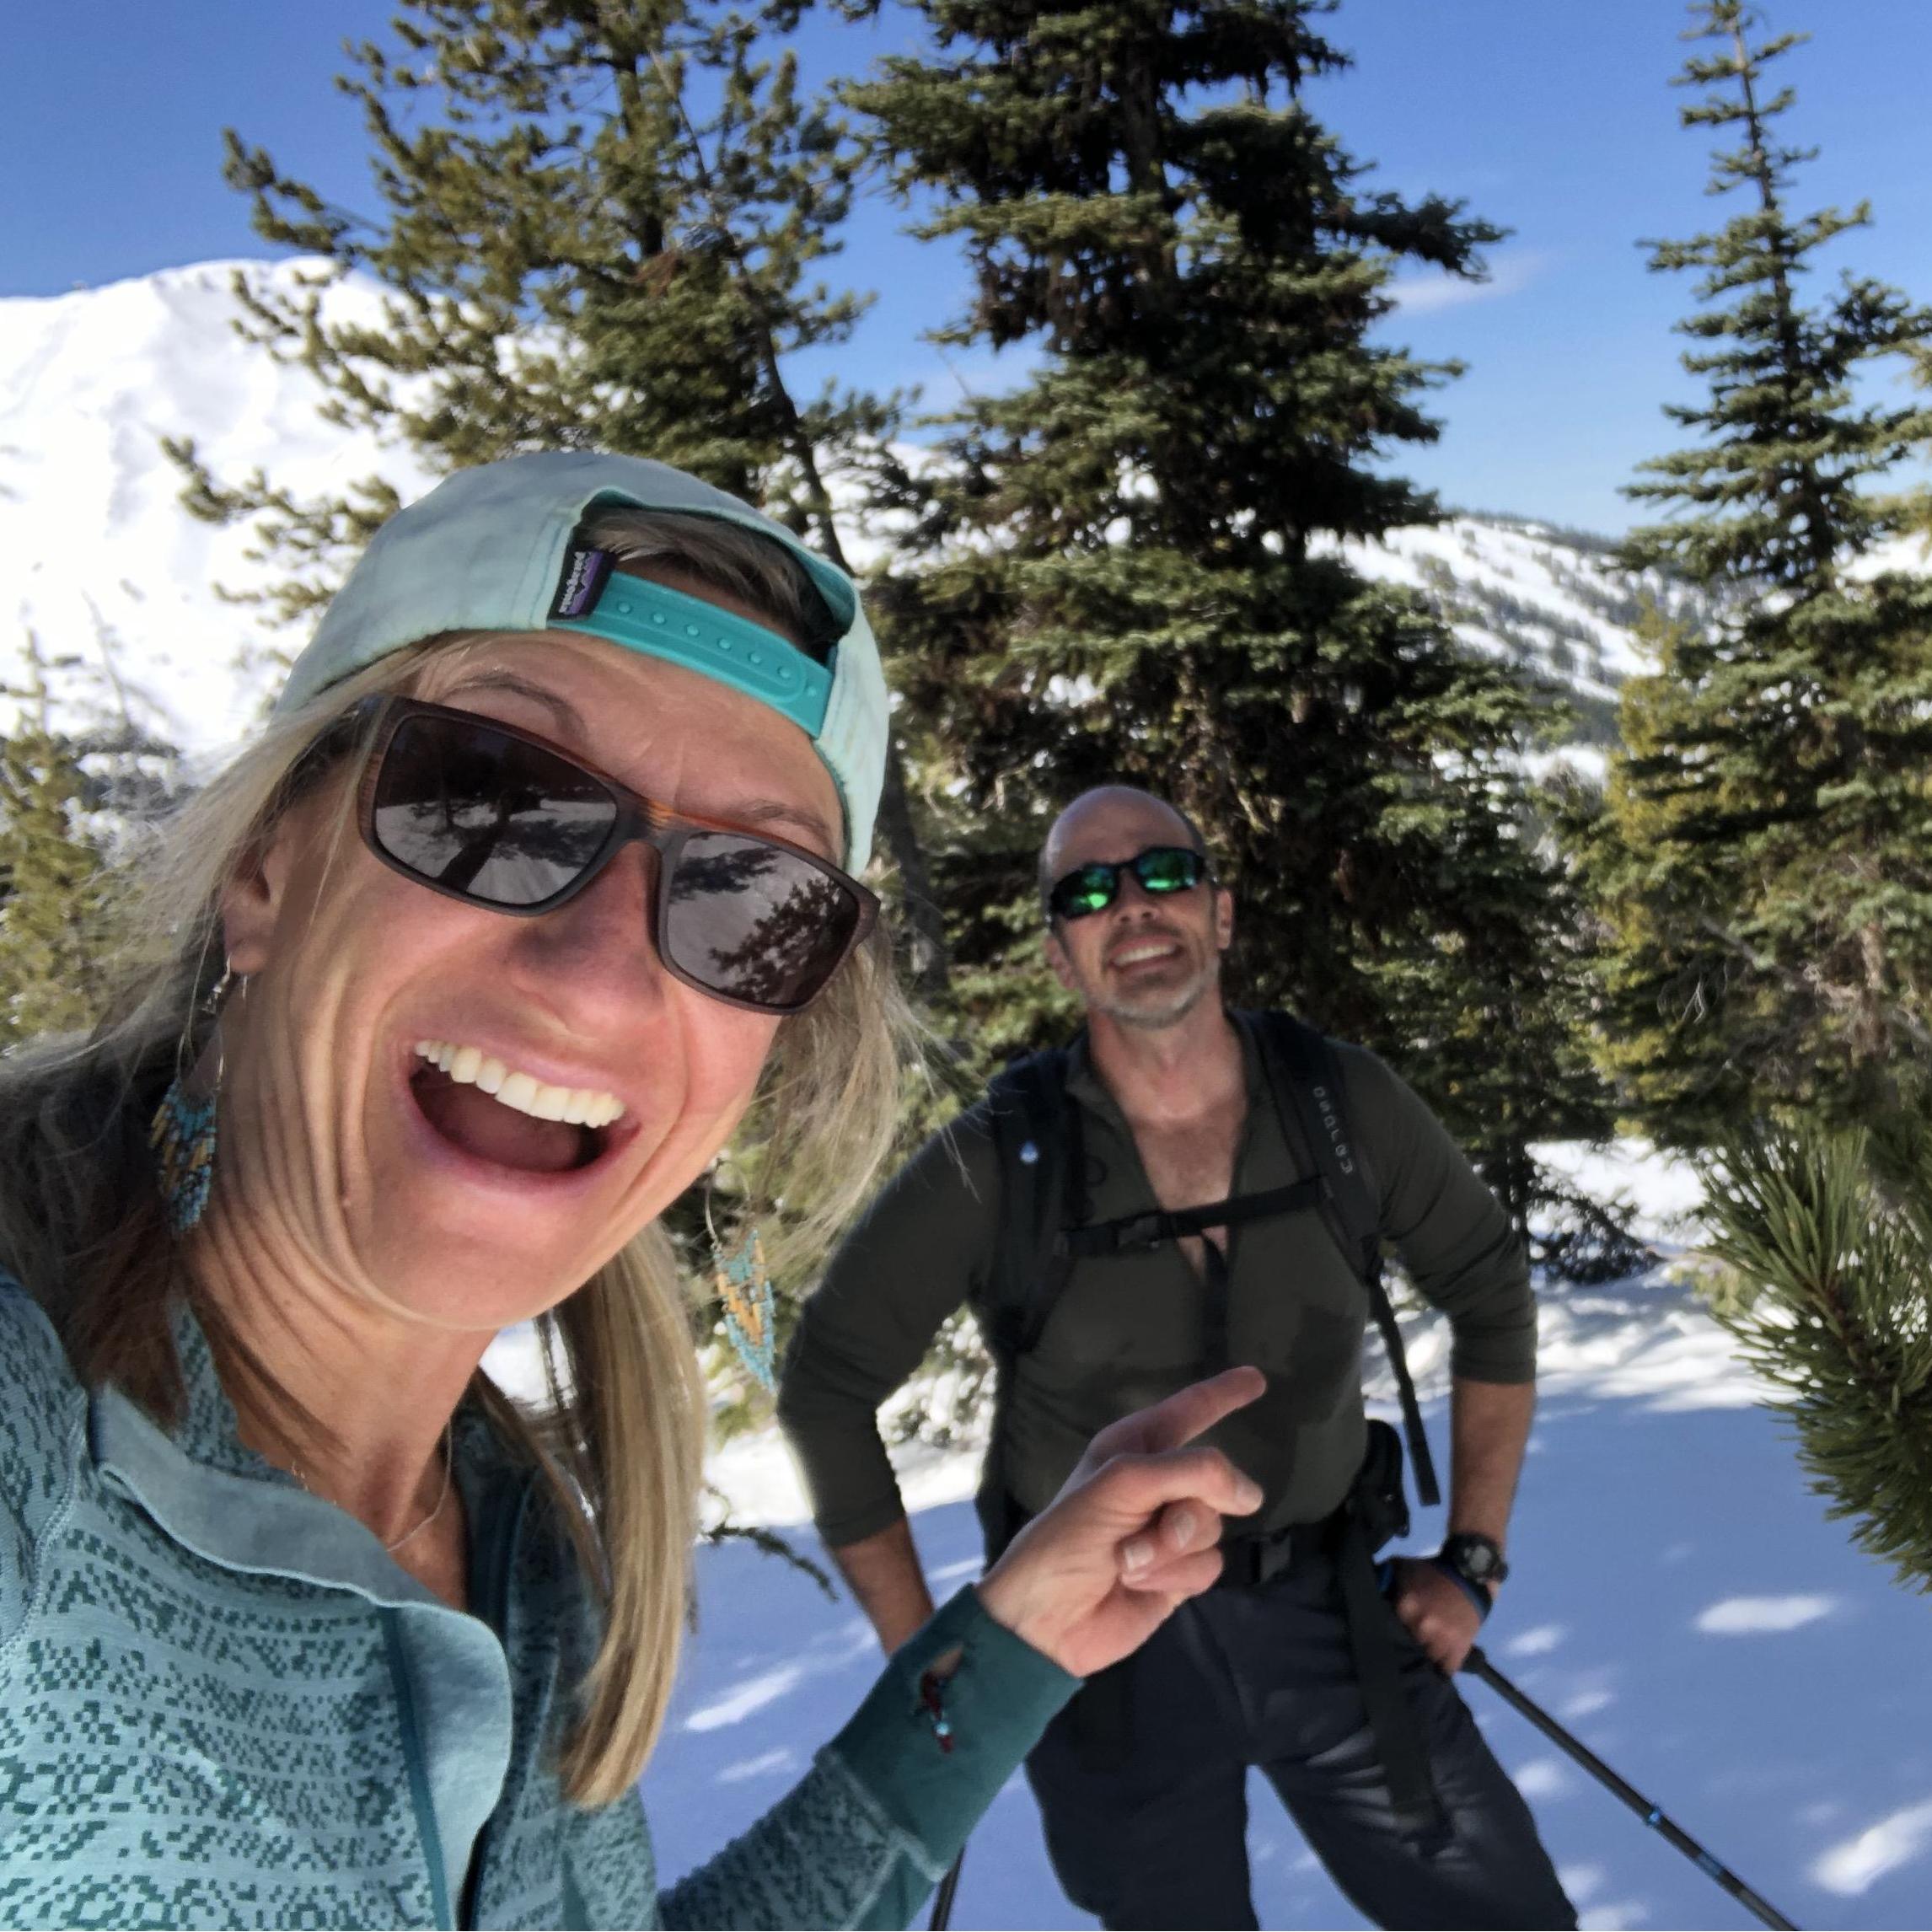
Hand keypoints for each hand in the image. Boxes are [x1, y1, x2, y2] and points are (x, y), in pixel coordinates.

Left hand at [975, 1366, 1265, 1678]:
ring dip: (1170, 1549)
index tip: (1257, 1379)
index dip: (1223, 1394)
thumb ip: (1192, 1473)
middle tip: (1157, 1526)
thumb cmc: (1068, 1536)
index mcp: (1135, 1449)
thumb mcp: (1124, 1484)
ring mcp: (1169, 1532)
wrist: (1046, 1615)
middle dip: (1187, 1509)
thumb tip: (1251, 1494)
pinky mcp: (1177, 1574)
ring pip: (1212, 1526)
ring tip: (1127, 1560)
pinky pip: (1208, 1565)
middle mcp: (1156, 1484)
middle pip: (1213, 1481)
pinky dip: (1174, 1576)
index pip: (1189, 1411)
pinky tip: (1137, 1583)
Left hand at [1387, 1556, 1487, 1673]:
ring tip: (1420, 1660)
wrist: (1468, 1575)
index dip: (1388, 1633)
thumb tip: (1368, 1593)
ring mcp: (1442, 1639)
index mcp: (1406, 1606)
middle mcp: (1422, 1626)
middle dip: (1406, 1645)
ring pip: (1426, 1660)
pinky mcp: (1460, 1648)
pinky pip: (1447, 1669)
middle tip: (1404, 1648)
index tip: (1386, 1637)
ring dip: (1423, 1659)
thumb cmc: (1431, 1572)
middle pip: (1407, 1647)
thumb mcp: (1402, 1568)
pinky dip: (1441, 1669)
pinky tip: (1435, 1670)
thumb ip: (1385, 1581)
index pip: (1389, 1629)